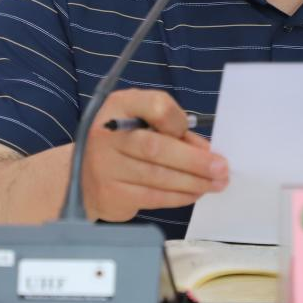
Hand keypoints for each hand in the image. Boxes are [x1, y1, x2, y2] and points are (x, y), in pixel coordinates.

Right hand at [82, 88, 228, 221]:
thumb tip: (207, 152)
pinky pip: (152, 197)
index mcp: (119, 106)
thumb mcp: (141, 122)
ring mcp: (105, 167)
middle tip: (221, 168)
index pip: (153, 105)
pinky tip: (194, 194)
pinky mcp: (111, 195)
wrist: (81, 175)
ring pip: (157, 176)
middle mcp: (107, 135)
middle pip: (156, 148)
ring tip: (215, 184)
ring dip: (192, 182)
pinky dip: (178, 196)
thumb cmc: (122, 143)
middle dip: (194, 160)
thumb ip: (172, 131)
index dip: (177, 120)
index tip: (190, 132)